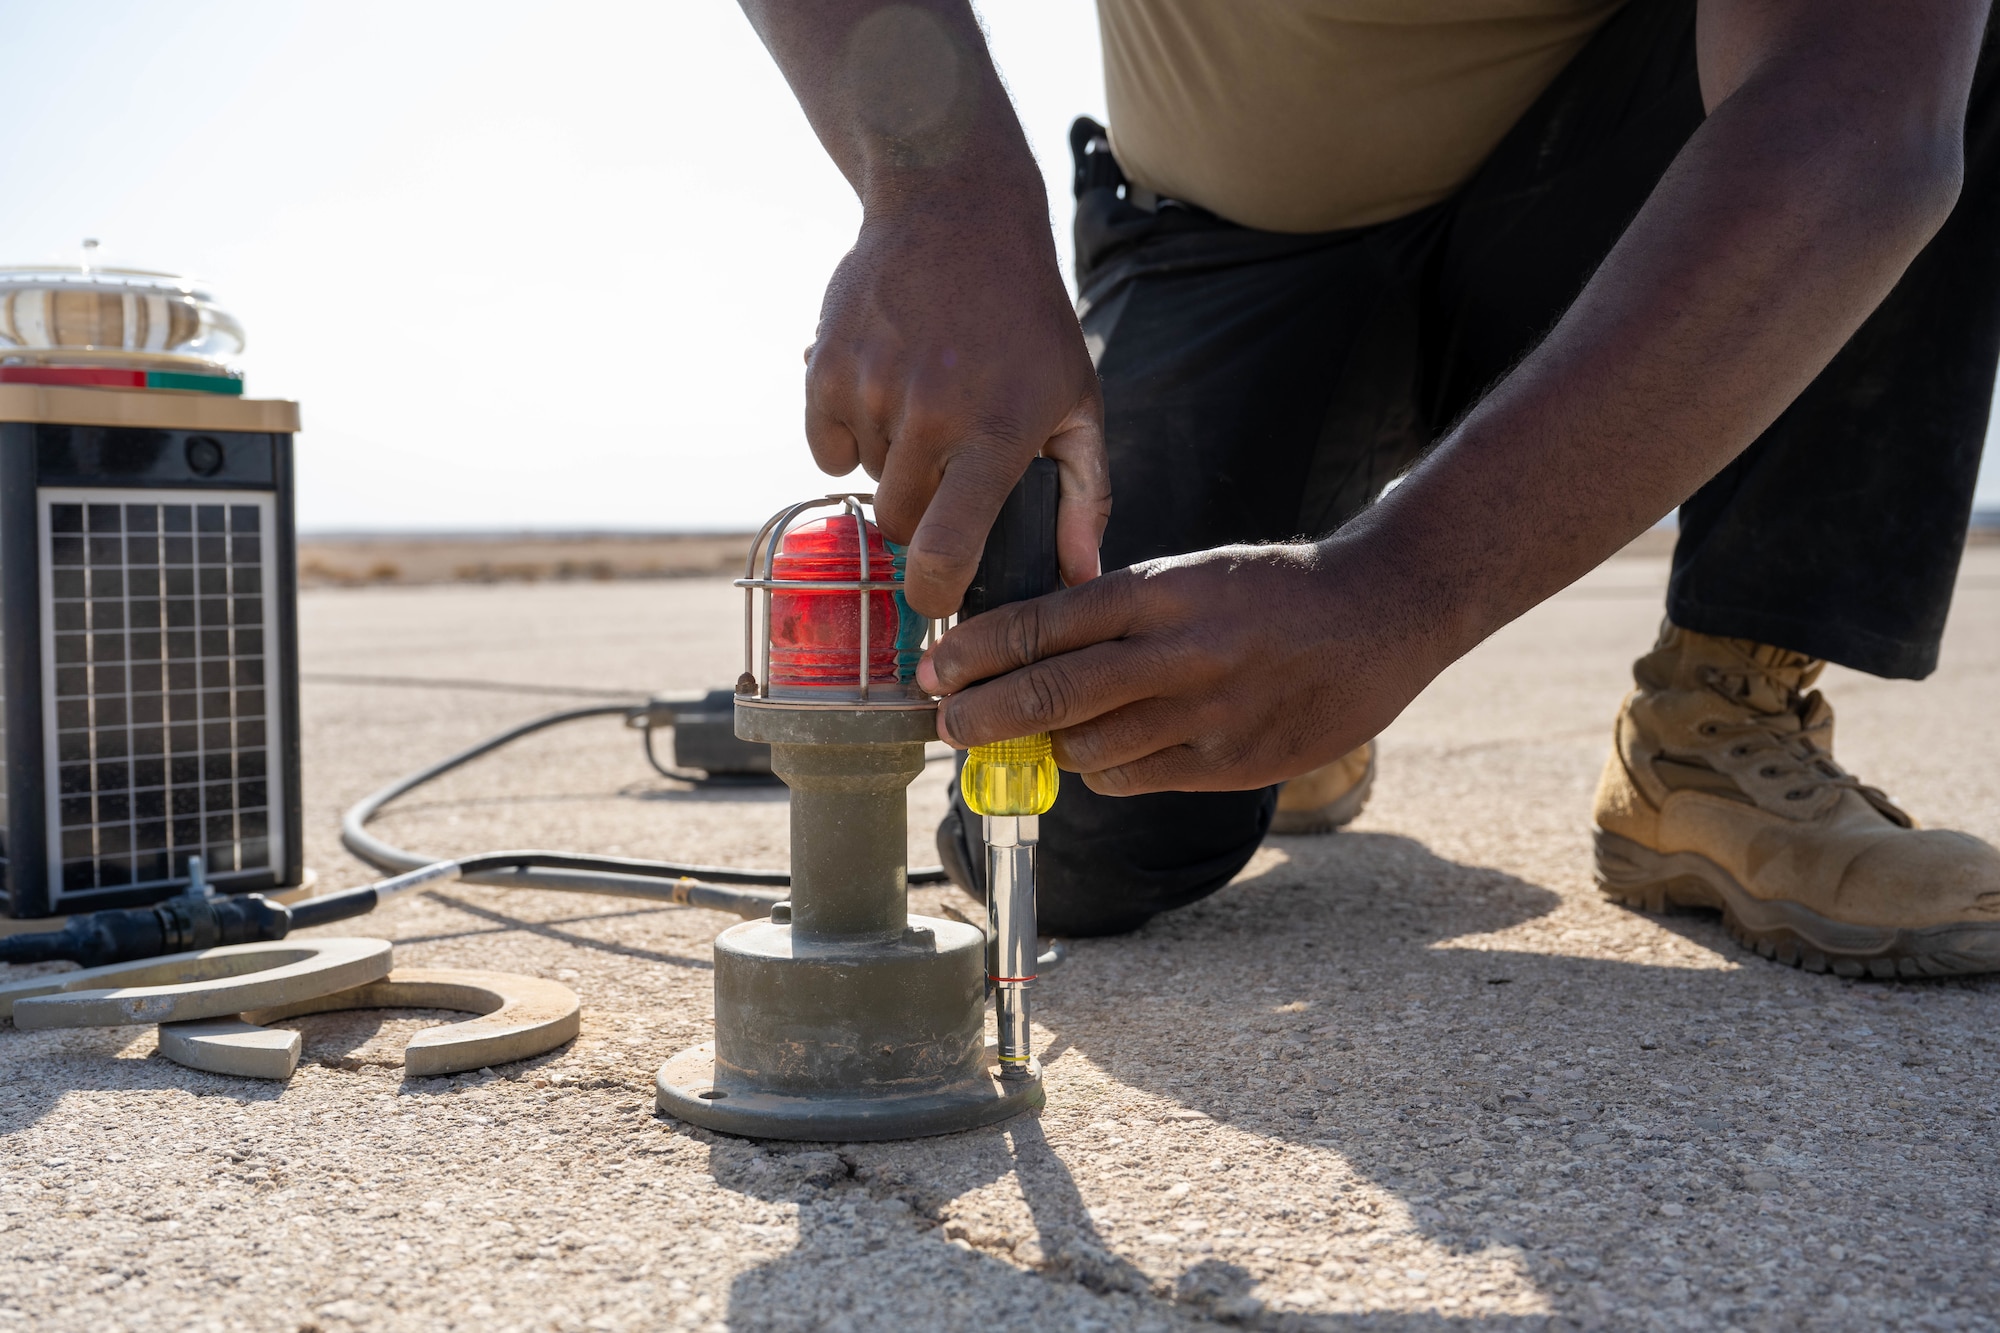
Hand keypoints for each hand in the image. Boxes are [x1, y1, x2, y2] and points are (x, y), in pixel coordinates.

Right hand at [804, 196, 1108, 616]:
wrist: (956, 212)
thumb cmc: (1027, 320)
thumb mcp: (1076, 400)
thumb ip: (1083, 495)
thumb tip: (1082, 577)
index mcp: (996, 432)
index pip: (945, 549)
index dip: (934, 591)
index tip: (937, 597)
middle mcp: (930, 413)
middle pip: (900, 523)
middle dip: (921, 516)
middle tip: (947, 470)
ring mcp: (872, 387)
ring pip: (866, 480)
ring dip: (891, 463)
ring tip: (925, 405)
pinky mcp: (825, 366)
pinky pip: (825, 446)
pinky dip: (847, 435)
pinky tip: (883, 390)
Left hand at [915, 542, 1434, 794]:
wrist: (1381, 616)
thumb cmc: (1271, 591)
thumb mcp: (1190, 576)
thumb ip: (1117, 611)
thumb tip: (1029, 648)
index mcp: (1161, 593)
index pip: (1044, 623)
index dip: (978, 651)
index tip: (937, 667)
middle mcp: (1178, 654)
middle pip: (1051, 695)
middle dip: (982, 715)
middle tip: (946, 724)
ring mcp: (1206, 715)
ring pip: (1087, 749)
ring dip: (1043, 748)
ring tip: (1022, 738)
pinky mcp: (1231, 765)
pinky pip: (1135, 779)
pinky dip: (1103, 769)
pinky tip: (1100, 752)